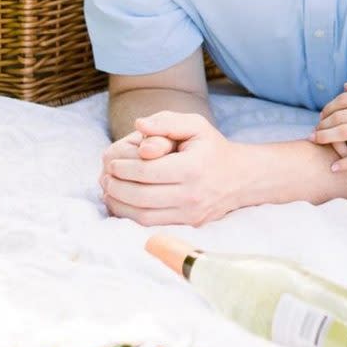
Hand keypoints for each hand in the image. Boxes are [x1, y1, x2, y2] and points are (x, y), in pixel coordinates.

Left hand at [99, 112, 245, 226]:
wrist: (240, 177)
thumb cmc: (212, 148)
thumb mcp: (196, 126)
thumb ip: (167, 121)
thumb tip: (139, 125)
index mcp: (192, 168)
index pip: (146, 172)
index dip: (123, 168)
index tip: (112, 163)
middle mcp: (192, 194)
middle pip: (140, 196)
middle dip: (116, 186)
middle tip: (106, 177)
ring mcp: (191, 213)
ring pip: (143, 216)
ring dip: (119, 204)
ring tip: (110, 190)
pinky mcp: (189, 225)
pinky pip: (152, 225)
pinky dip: (131, 216)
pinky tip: (123, 203)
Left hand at [313, 82, 346, 172]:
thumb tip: (345, 87)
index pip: (344, 99)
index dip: (328, 108)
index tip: (321, 115)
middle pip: (340, 116)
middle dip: (322, 124)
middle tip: (313, 131)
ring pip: (345, 134)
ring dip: (326, 139)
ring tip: (315, 143)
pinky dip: (344, 162)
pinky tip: (334, 167)